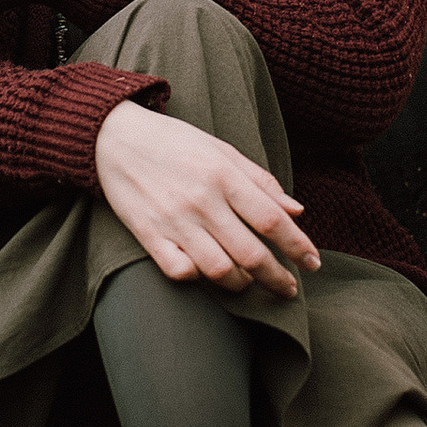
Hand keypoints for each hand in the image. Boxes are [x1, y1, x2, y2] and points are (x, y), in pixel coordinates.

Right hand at [94, 99, 319, 299]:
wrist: (113, 138)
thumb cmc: (175, 143)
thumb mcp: (222, 151)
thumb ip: (260, 181)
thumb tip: (297, 212)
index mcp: (224, 175)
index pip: (272, 221)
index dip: (299, 247)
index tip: (313, 264)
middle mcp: (201, 200)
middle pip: (251, 254)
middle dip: (277, 278)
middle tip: (289, 289)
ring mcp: (173, 220)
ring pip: (219, 270)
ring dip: (241, 284)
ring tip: (247, 282)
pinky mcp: (148, 235)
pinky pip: (180, 271)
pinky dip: (198, 279)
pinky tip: (206, 274)